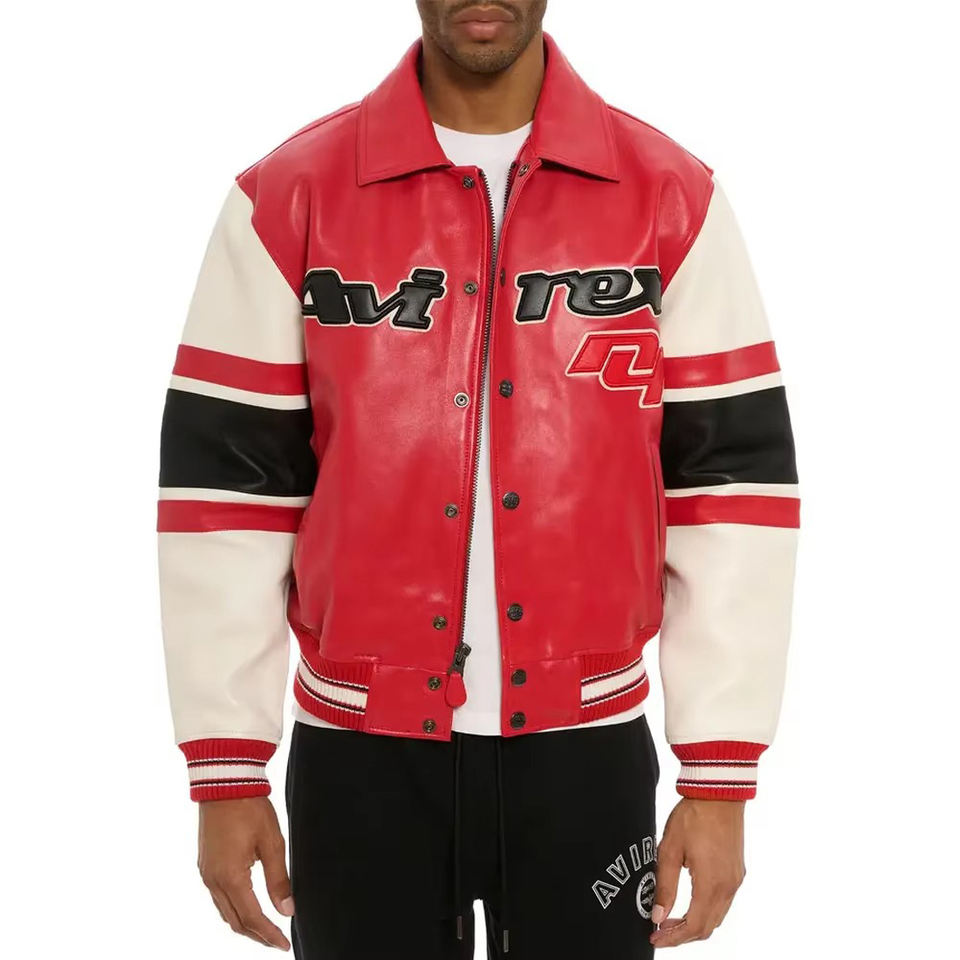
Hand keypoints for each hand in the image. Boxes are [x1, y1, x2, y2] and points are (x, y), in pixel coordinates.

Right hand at [197, 797, 294, 949]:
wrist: (225, 783)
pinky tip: (247, 906)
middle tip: (277, 941)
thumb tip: (287, 909)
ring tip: (265, 929)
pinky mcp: (205, 864)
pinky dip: (234, 908)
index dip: (269, 934)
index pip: (252, 918)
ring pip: (225, 911)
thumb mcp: (272, 843)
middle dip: (257, 935)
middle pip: (235, 921)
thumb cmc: (250, 808)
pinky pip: (218, 897)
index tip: (283, 944)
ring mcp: (206, 873)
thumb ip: (279, 880)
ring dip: (244, 924)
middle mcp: (213, 880)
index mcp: (231, 877)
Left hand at [649, 798, 745, 947]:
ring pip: (717, 917)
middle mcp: (728, 887)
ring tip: (670, 918)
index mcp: (711, 884)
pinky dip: (706, 910)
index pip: (693, 926)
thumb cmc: (694, 816)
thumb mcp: (670, 850)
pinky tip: (689, 903)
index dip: (673, 938)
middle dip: (682, 935)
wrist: (719, 792)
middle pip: (707, 927)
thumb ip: (664, 886)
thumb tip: (658, 915)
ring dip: (695, 924)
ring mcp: (735, 879)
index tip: (655, 937)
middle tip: (660, 930)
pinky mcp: (737, 871)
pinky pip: (723, 902)